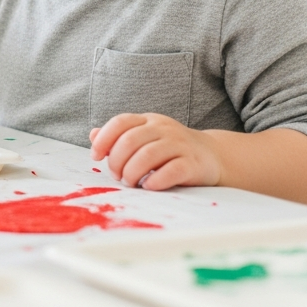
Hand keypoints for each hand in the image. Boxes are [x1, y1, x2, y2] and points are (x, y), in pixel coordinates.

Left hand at [89, 113, 220, 190]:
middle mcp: (164, 128)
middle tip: (117, 175)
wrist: (213, 156)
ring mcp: (180, 144)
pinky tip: (149, 186)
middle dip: (116, 161)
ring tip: (131, 182)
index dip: (104, 139)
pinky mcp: (194, 163)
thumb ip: (120, 137)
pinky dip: (155, 181)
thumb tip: (93, 135)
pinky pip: (171, 171)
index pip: (120, 122)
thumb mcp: (145, 138)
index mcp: (149, 120)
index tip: (96, 156)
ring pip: (147, 155)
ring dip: (132, 172)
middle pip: (130, 140)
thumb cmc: (171, 150)